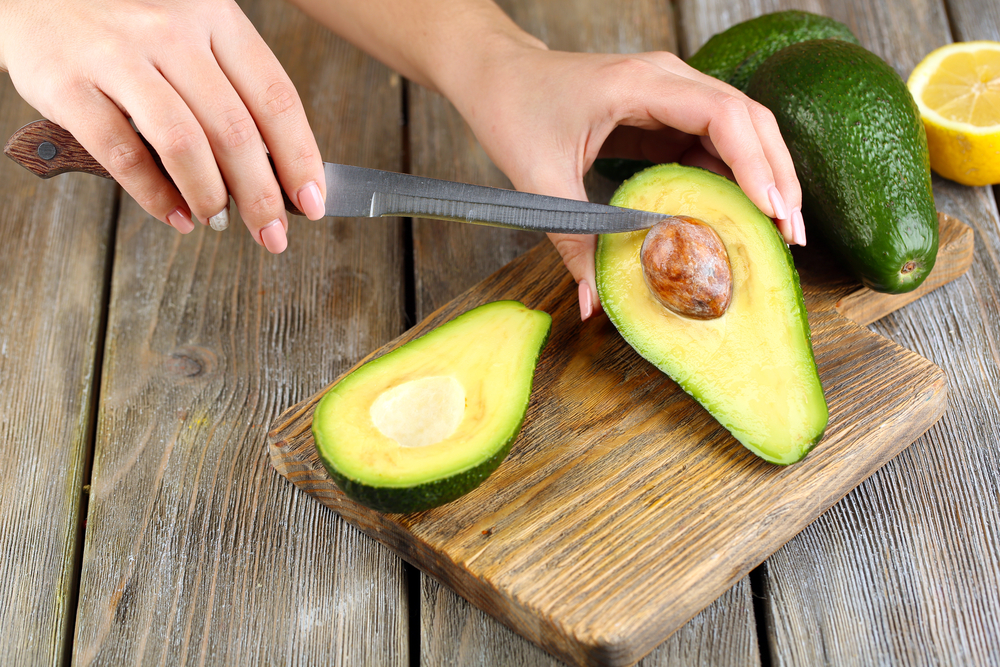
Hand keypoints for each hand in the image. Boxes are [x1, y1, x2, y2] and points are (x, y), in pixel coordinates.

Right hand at [0, 0, 325, 251]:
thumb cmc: (123, 17)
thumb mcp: (189, 29)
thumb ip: (228, 85)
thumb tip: (273, 167)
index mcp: (215, 16)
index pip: (276, 98)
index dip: (300, 159)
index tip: (312, 201)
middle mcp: (172, 30)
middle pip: (236, 130)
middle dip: (262, 196)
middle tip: (272, 234)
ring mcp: (118, 54)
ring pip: (184, 144)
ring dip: (211, 198)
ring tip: (219, 223)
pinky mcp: (68, 83)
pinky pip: (123, 153)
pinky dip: (155, 195)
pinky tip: (175, 216)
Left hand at [446, 45, 803, 319]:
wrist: (498, 76)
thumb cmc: (514, 110)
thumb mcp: (539, 180)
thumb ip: (574, 243)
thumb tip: (595, 305)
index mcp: (640, 85)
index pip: (723, 115)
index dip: (756, 164)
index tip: (774, 213)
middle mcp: (666, 81)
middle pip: (748, 121)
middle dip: (776, 178)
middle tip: (790, 237)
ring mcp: (669, 95)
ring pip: (738, 132)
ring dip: (760, 180)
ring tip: (774, 235)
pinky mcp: (664, 115)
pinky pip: (711, 144)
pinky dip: (729, 180)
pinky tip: (732, 218)